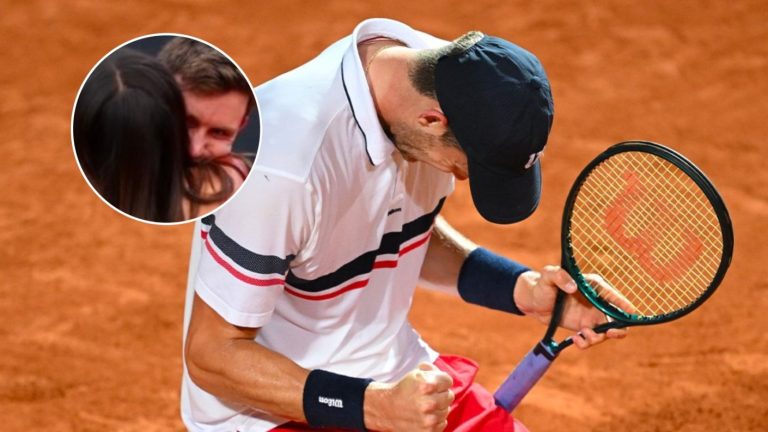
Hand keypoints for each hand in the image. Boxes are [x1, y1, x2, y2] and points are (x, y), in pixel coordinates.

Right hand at [364, 362, 453, 431]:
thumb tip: (445, 378)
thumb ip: (433, 371)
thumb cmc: (403, 389)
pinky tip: (425, 415)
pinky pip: (443, 422)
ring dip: (438, 407)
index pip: (448, 381)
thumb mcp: (415, 373)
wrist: (387, 409)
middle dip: (440, 394)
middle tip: (428, 395)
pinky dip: (436, 419)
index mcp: (426, 385)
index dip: (441, 381)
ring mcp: (429, 419)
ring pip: (446, 410)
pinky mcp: (429, 431)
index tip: (433, 384)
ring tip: (424, 406)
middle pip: (449, 396)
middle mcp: (429, 403)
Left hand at [513, 266, 635, 348]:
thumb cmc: (542, 285)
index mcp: (594, 286)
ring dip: (598, 338)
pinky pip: (592, 339)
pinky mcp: (584, 327)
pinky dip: (587, 343)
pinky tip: (575, 340)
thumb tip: (573, 287)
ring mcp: (591, 316)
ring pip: (606, 332)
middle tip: (609, 333)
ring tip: (581, 336)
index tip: (631, 315)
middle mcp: (597, 302)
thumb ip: (559, 276)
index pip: (614, 296)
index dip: (624, 306)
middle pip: (617, 317)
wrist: (532, 302)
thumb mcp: (548, 276)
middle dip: (618, 328)